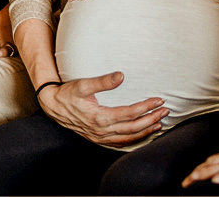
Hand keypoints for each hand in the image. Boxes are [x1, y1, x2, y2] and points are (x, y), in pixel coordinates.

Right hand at [39, 71, 168, 145]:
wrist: (52, 106)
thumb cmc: (68, 93)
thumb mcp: (83, 84)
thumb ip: (103, 81)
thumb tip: (121, 76)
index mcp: (100, 117)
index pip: (130, 113)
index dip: (146, 107)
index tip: (159, 100)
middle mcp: (101, 131)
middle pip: (133, 127)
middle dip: (151, 120)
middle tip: (165, 111)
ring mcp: (99, 137)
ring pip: (127, 138)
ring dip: (145, 132)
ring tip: (159, 124)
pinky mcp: (97, 139)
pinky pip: (119, 143)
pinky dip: (133, 140)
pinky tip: (141, 135)